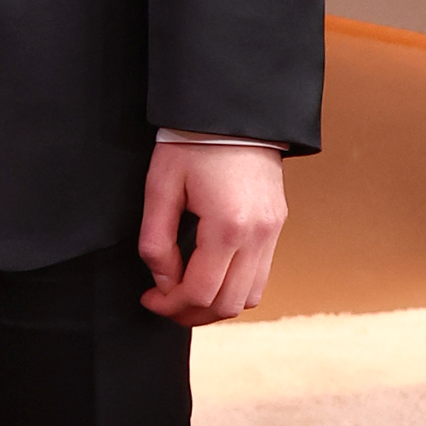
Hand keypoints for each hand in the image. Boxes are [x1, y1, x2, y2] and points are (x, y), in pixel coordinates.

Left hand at [137, 142, 286, 323]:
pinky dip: (235, 288)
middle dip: (191, 313)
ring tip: (186, 295)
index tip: (149, 299)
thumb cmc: (192, 143)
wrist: (233, 112)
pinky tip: (211, 276)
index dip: (170, 306)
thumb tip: (163, 281)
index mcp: (227, 226)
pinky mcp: (276, 226)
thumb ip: (157, 242)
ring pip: (250, 297)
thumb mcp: (161, 188)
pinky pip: (260, 276)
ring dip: (216, 305)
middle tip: (164, 304)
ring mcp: (272, 232)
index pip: (200, 292)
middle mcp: (257, 235)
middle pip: (227, 304)